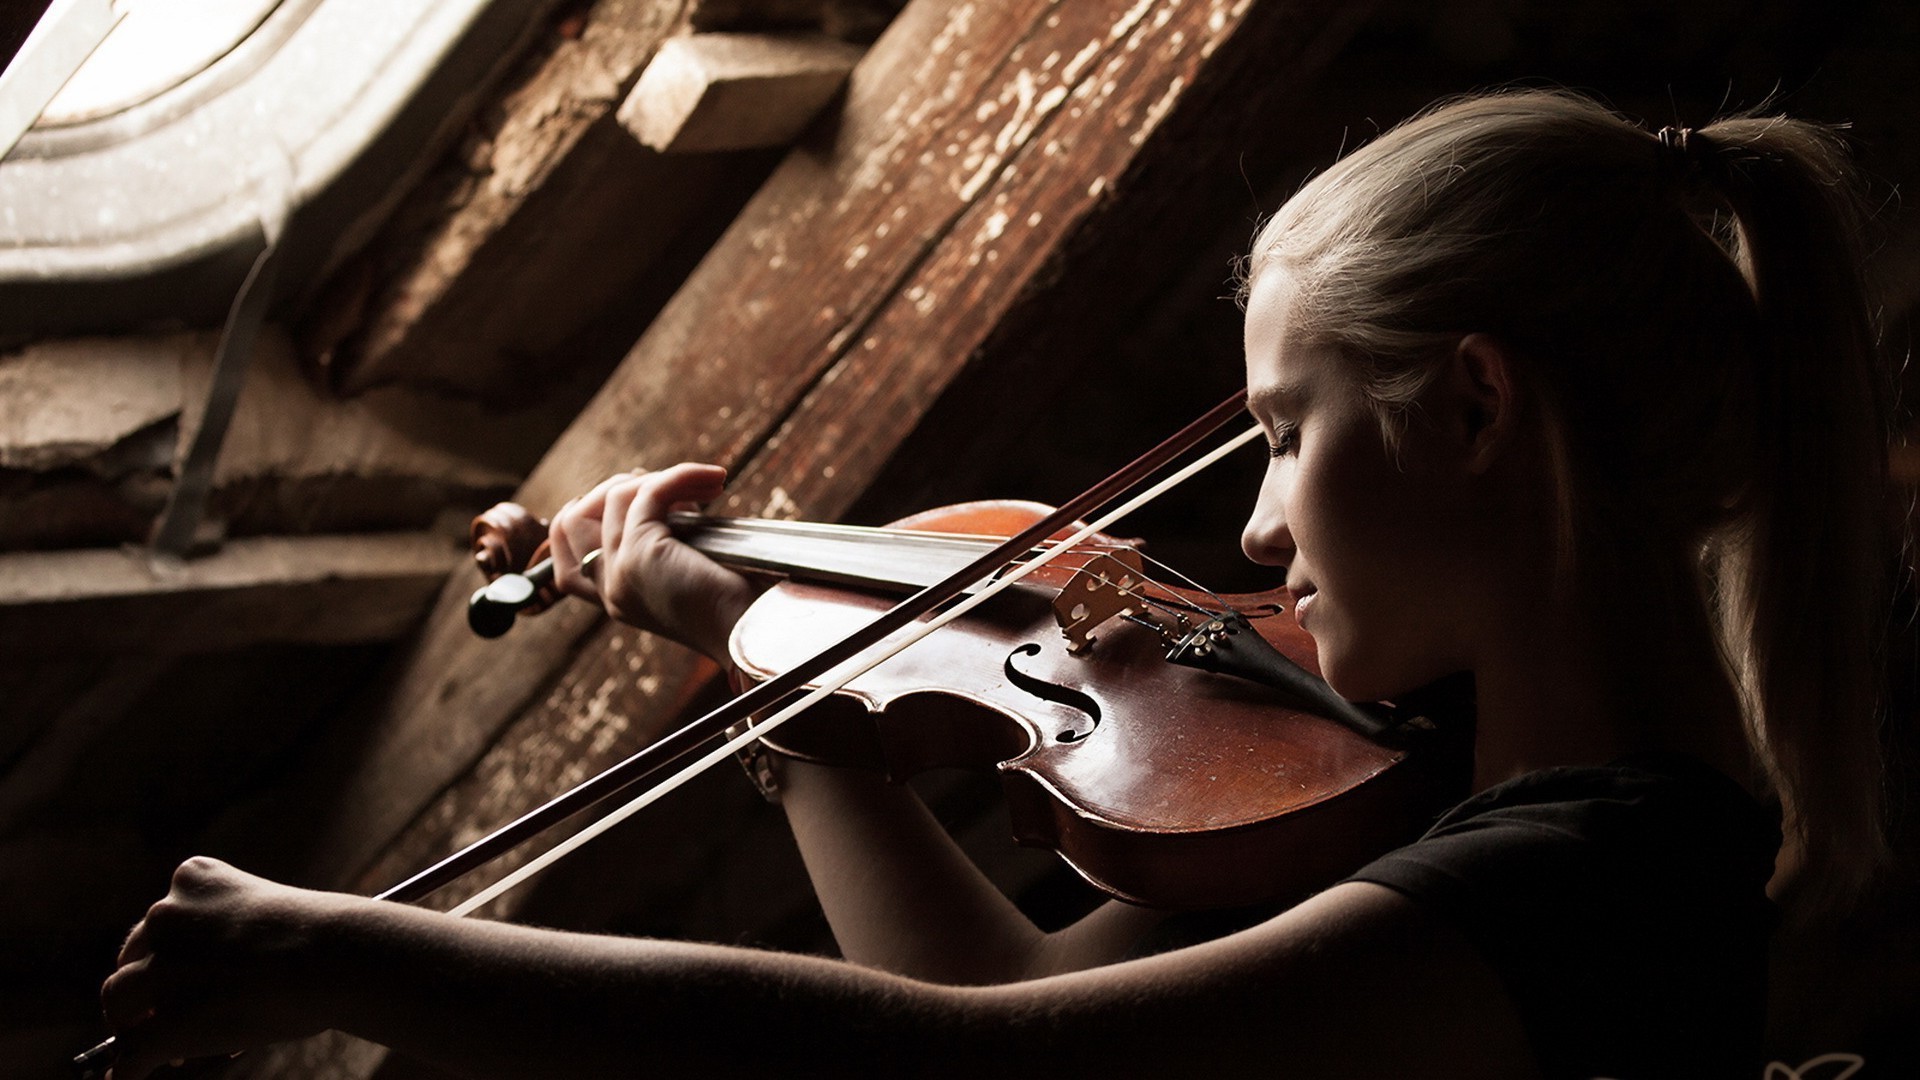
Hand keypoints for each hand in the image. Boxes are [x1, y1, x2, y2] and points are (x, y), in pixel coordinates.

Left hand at [100, 857, 349, 1078]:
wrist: (334, 957)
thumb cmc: (321, 937)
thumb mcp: (267, 912)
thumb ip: (230, 937)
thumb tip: (213, 991)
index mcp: (193, 879)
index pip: (163, 921)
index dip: (170, 953)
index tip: (186, 973)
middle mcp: (166, 917)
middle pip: (132, 959)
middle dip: (148, 988)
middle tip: (159, 1015)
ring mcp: (160, 970)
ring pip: (120, 1000)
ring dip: (134, 1024)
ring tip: (154, 1047)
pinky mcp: (163, 1023)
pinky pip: (132, 1054)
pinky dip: (128, 1071)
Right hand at [547, 463, 759, 661]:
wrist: (759, 632)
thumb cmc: (741, 603)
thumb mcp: (687, 570)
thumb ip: (664, 541)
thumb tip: (663, 491)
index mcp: (616, 599)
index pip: (566, 552)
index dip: (587, 511)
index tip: (636, 490)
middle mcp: (609, 590)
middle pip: (573, 519)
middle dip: (618, 486)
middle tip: (670, 484)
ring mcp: (618, 573)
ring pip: (615, 496)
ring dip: (661, 476)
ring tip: (705, 483)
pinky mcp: (641, 555)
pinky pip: (650, 492)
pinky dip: (682, 475)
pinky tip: (715, 479)